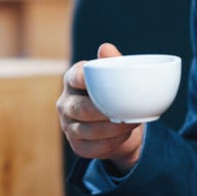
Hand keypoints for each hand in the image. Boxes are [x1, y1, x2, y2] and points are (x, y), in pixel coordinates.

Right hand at [59, 43, 143, 171]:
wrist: (118, 125)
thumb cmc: (113, 94)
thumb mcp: (114, 77)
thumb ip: (112, 62)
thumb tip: (105, 48)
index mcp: (72, 80)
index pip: (74, 77)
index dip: (83, 78)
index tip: (97, 80)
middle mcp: (65, 104)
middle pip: (80, 109)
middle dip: (103, 111)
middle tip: (125, 111)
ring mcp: (68, 126)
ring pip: (88, 130)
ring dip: (112, 128)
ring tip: (131, 123)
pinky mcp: (77, 145)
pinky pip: (93, 147)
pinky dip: (111, 142)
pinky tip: (124, 135)